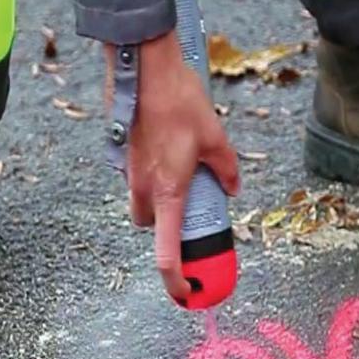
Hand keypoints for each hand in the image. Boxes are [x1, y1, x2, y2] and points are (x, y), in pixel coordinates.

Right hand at [105, 32, 239, 301]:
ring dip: (160, 203)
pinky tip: (170, 153)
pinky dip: (153, 178)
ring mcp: (130, 173)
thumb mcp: (215, 138)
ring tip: (183, 179)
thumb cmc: (179, 102)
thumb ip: (227, 169)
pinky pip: (138, 180)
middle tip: (190, 214)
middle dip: (168, 228)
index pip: (167, 253)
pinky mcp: (125, 156)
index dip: (175, 279)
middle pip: (152, 228)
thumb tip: (233, 188)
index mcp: (168, 194)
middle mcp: (144, 189)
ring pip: (143, 205)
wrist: (144, 66)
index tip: (185, 293)